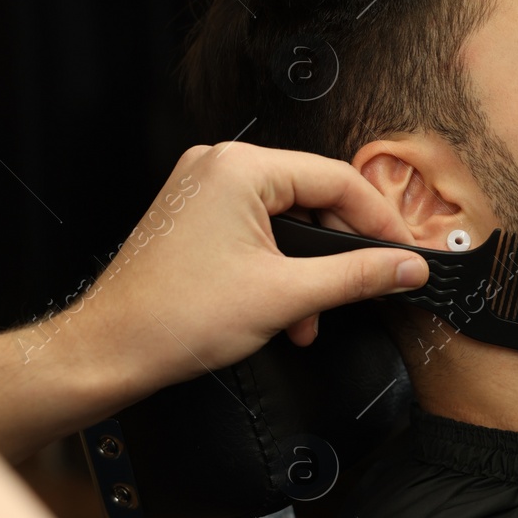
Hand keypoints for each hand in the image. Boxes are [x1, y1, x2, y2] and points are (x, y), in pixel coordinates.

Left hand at [75, 142, 429, 395]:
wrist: (111, 350)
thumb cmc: (173, 317)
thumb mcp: (286, 296)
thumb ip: (357, 276)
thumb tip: (406, 267)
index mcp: (240, 168)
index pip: (337, 179)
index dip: (380, 220)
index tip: (405, 252)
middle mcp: (219, 167)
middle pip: (314, 197)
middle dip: (340, 251)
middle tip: (371, 284)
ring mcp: (204, 190)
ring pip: (288, 219)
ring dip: (310, 269)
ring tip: (311, 315)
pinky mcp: (198, 216)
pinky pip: (259, 230)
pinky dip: (280, 268)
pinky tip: (285, 309)